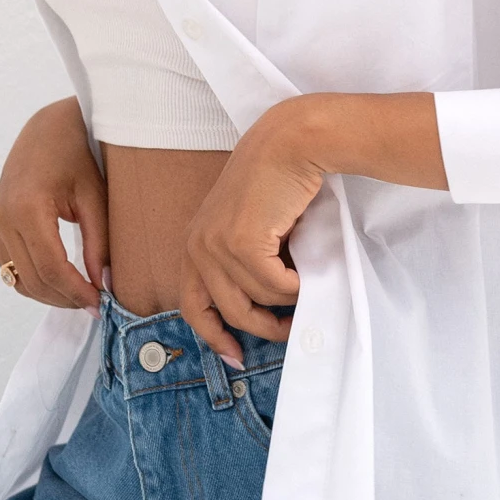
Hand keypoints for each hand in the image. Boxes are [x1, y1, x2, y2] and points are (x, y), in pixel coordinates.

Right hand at [0, 98, 107, 313]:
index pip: (51, 268)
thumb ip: (100, 244)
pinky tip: (64, 281)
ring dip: (51, 294)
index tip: (102, 305)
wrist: (47, 130)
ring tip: (83, 295)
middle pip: (33, 279)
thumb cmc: (78, 157)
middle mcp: (2, 218)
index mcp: (27, 207)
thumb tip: (106, 286)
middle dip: (66, 299)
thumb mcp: (96, 197)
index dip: (77, 292)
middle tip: (97, 304)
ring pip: (19, 280)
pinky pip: (11, 268)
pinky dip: (37, 281)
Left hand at [180, 100, 323, 364]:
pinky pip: (276, 286)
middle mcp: (197, 245)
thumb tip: (263, 310)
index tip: (236, 356)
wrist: (293, 143)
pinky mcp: (241, 242)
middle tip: (290, 329)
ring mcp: (216, 244)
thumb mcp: (251, 226)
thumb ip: (245, 262)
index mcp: (194, 243)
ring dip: (287, 297)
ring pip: (258, 300)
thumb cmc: (279, 181)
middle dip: (263, 327)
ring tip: (305, 278)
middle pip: (229, 312)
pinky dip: (297, 284)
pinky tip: (307, 264)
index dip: (214, 335)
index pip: (193, 304)